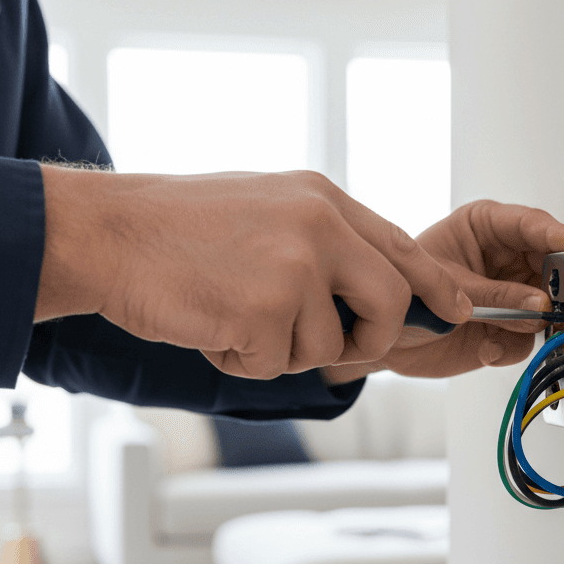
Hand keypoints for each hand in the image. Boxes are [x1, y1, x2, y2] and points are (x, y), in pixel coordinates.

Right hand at [36, 166, 471, 378]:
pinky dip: (244, 360)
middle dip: (368, 341)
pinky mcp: (264, 309)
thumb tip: (372, 287)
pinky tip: (212, 325)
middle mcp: (319, 226)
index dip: (435, 287)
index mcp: (321, 199)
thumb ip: (324, 242)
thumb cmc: (176, 229)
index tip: (456, 311)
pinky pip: (278, 364)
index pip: (402, 247)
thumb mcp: (267, 210)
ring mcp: (294, 267)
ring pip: (327, 348)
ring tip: (233, 314)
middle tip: (336, 352)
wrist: (108, 234)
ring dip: (282, 350)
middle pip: (390, 305)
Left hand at [321, 200, 563, 383]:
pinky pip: (526, 340)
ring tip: (514, 327)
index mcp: (484, 227)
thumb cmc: (399, 293)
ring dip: (535, 321)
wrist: (381, 339)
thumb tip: (537, 303)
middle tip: (559, 299)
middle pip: (550, 264)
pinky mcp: (506, 330)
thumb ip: (494, 296)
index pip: (530, 225)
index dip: (557, 236)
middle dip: (556, 285)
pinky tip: (486, 347)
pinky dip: (509, 348)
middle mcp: (502, 259)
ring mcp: (508, 295)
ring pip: (546, 304)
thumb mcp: (441, 286)